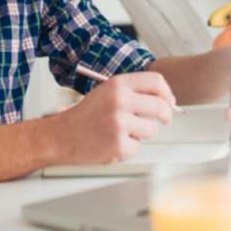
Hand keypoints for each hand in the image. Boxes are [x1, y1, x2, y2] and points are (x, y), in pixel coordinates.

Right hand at [50, 72, 175, 163]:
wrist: (61, 136)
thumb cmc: (87, 115)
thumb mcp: (108, 92)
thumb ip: (134, 92)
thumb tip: (165, 100)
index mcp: (118, 84)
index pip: (156, 81)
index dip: (167, 93)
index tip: (169, 102)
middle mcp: (120, 101)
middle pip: (160, 106)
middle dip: (166, 115)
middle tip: (164, 120)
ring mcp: (119, 123)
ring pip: (151, 129)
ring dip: (142, 134)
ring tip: (124, 132)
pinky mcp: (118, 145)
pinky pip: (138, 147)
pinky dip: (129, 148)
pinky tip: (113, 143)